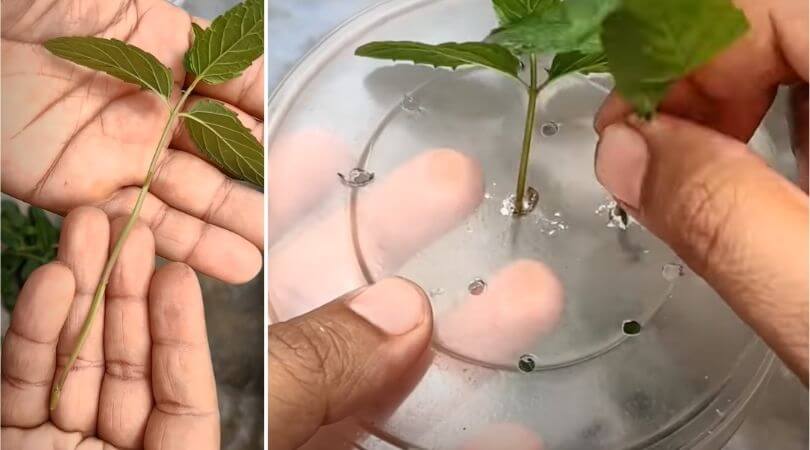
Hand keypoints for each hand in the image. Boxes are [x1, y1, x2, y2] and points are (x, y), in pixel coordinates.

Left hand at [1, 0, 263, 283]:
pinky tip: (224, 264)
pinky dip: (179, 246)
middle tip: (284, 226)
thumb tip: (270, 82)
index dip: (263, 137)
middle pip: (212, 163)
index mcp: (168, 65)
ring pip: (182, 202)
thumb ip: (209, 49)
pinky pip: (135, 225)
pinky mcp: (78, 192)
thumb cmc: (47, 4)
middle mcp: (150, 116)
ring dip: (221, 231)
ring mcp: (116, 157)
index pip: (231, 107)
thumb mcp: (137, 11)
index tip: (300, 167)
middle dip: (249, 194)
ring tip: (259, 260)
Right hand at [1, 207, 218, 448]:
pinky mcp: (11, 437)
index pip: (182, 384)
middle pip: (125, 356)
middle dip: (125, 288)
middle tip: (129, 224)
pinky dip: (33, 328)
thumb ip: (192, 411)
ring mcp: (60, 439)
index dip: (181, 327)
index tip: (177, 270)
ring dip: (80, 288)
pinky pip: (22, 378)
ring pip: (73, 353)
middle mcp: (117, 442)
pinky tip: (51, 278)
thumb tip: (239, 339)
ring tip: (88, 226)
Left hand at [268, 133, 561, 448]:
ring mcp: (321, 433)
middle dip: (398, 236)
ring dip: (471, 339)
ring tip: (536, 289)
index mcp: (227, 355)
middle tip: (457, 176)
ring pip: (401, 379)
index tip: (326, 146)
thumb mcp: (242, 417)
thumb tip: (401, 307)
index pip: (249, 261)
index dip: (284, 200)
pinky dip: (473, 443)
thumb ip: (301, 363)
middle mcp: (276, 385)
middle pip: (342, 298)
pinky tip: (523, 428)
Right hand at [593, 0, 807, 380]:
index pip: (768, 8)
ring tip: (699, 179)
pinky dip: (782, 133)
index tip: (629, 132)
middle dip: (701, 87)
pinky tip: (769, 186)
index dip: (682, 58)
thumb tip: (622, 152)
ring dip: (736, 112)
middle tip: (654, 163)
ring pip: (802, 62)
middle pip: (783, 25)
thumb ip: (720, 216)